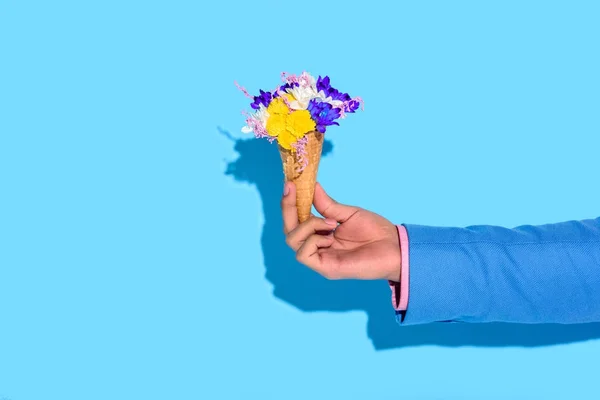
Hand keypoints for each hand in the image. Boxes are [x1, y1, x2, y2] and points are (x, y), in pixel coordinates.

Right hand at [281, 182, 400, 280]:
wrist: (395, 247)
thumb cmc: (375, 232)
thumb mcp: (348, 214)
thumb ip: (327, 205)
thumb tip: (311, 186)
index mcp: (321, 234)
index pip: (296, 220)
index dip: (289, 203)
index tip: (290, 183)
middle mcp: (317, 247)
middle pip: (289, 231)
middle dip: (288, 208)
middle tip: (292, 188)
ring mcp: (320, 259)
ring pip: (292, 241)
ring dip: (307, 225)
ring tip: (330, 222)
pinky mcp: (326, 269)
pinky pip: (304, 254)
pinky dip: (313, 240)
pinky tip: (330, 236)